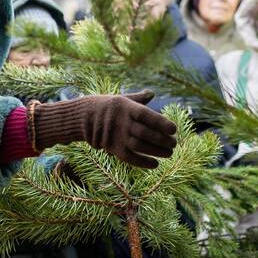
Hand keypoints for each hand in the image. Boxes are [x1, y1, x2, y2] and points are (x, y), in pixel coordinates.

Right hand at [31, 90, 177, 168]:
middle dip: (162, 140)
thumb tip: (152, 93)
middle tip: (174, 143)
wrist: (82, 117)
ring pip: (139, 146)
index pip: (146, 115)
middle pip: (145, 133)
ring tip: (169, 153)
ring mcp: (116, 136)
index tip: (174, 129)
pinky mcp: (112, 148)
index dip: (161, 123)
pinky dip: (144, 162)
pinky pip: (130, 158)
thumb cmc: (108, 106)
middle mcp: (121, 121)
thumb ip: (138, 98)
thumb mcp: (121, 99)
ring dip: (156, 151)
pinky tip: (156, 164)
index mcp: (125, 107)